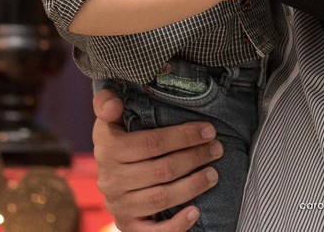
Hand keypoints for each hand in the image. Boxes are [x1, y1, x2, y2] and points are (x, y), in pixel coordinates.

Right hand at [92, 88, 223, 230]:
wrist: (109, 173)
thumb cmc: (119, 138)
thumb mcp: (110, 118)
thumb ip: (107, 103)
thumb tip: (113, 105)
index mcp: (107, 149)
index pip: (152, 144)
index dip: (183, 137)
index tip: (208, 130)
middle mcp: (110, 180)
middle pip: (162, 170)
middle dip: (195, 157)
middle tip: (217, 149)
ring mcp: (119, 205)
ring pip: (162, 197)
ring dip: (193, 186)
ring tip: (213, 174)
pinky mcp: (127, 225)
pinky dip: (177, 224)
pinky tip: (196, 211)